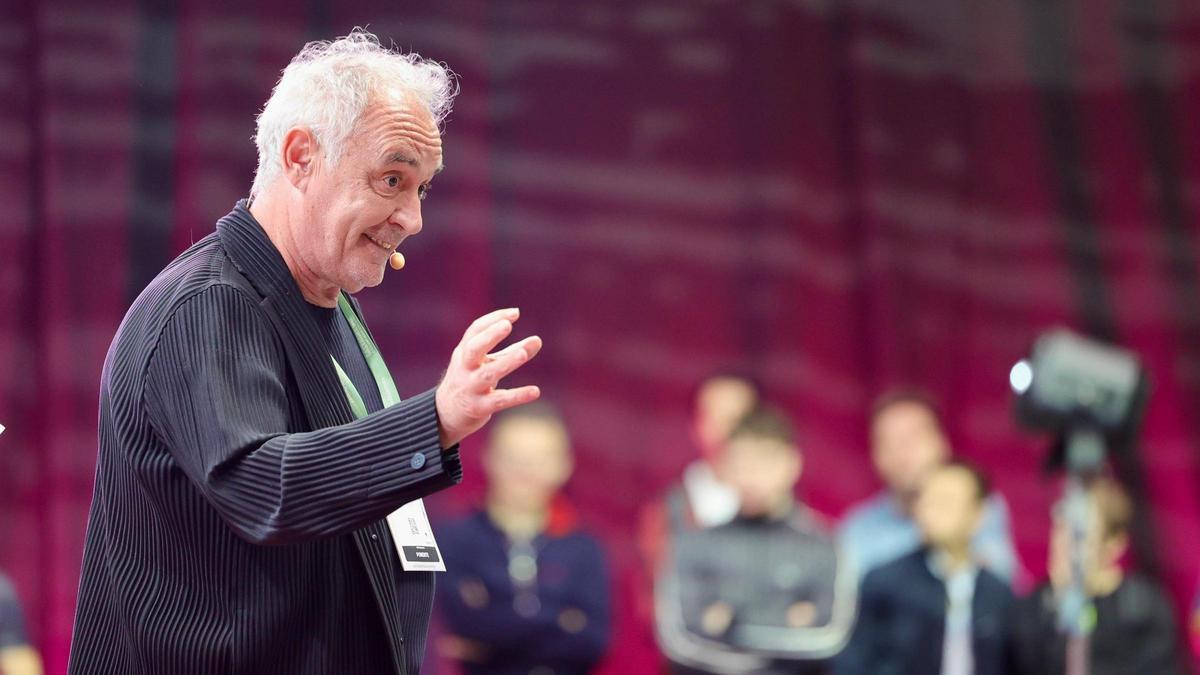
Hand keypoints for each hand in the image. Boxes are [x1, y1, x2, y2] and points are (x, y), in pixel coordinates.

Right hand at [436, 308, 541, 446]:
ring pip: (488, 374)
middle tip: (507, 325)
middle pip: (474, 349)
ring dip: (506, 363)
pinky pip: (500, 401)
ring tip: (523, 354)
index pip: (475, 331)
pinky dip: (518, 396)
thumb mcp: (486, 363)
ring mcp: (471, 388)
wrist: (446, 414)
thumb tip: (538, 340)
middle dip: (490, 336)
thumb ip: (511, 351)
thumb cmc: (470, 379)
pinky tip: (535, 391)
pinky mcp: (480, 408)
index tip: (515, 313)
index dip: (493, 319)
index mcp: (465, 353)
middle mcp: (465, 368)